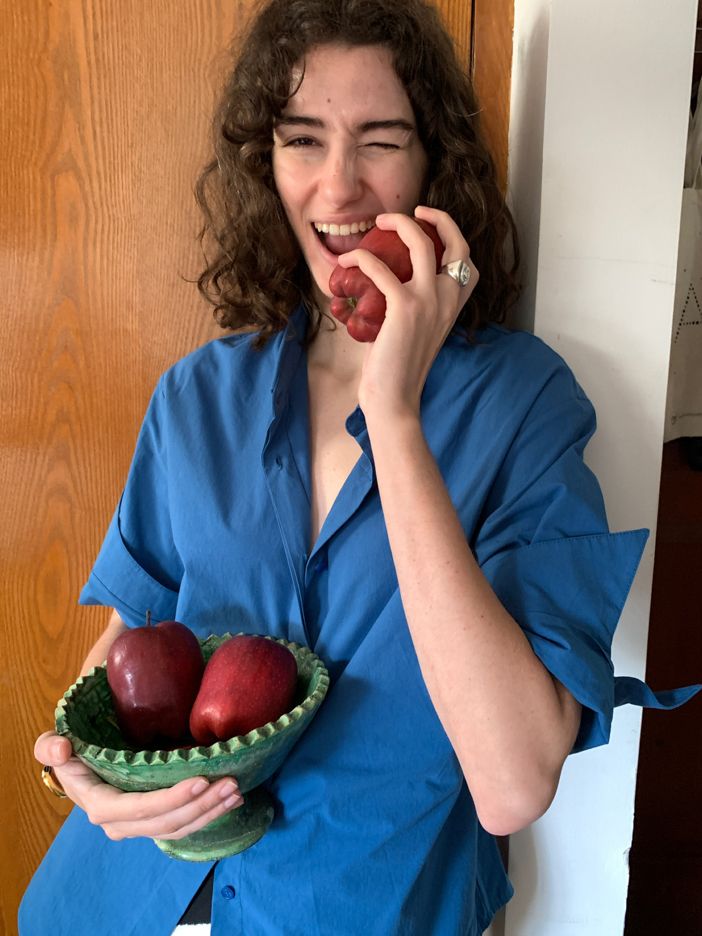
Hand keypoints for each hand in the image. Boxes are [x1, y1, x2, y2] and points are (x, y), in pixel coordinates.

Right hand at [35, 730, 242, 841]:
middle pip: (166, 822)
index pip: (138, 809)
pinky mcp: (155, 820)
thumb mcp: (53, 743)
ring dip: (211, 812)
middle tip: (231, 783)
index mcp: (99, 804)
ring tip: (236, 791)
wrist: (79, 762)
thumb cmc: (71, 749)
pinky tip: (231, 799)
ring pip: (179, 828)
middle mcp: (120, 823)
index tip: (200, 780)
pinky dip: (209, 813)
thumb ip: (50, 746)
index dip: (171, 800)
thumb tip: (61, 747)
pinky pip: (184, 824)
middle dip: (201, 806)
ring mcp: (139, 825)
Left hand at [336, 205, 477, 422]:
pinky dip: (362, 259)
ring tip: (378, 223)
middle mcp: (448, 299)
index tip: (428, 224)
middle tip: (406, 213)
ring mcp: (428, 301)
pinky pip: (381, 268)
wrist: (395, 398)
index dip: (451, 234)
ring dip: (398, 224)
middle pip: (454, 241)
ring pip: (420, 242)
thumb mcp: (418, 331)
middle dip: (434, 217)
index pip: (467, 259)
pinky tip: (349, 262)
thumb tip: (387, 284)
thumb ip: (414, 306)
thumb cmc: (399, 368)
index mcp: (455, 305)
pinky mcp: (403, 308)